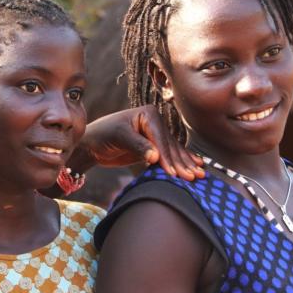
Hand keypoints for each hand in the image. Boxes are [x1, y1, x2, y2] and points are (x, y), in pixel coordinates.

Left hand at [74, 106, 203, 179]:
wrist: (93, 143)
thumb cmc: (103, 136)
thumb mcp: (119, 138)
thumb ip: (138, 146)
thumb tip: (156, 157)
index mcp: (149, 114)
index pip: (161, 139)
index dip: (167, 157)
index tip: (173, 173)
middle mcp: (156, 122)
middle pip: (171, 146)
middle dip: (181, 163)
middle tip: (192, 177)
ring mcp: (157, 134)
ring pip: (174, 151)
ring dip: (186, 164)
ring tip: (199, 175)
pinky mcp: (155, 146)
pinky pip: (171, 154)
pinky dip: (182, 162)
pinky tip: (197, 165)